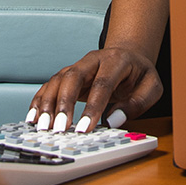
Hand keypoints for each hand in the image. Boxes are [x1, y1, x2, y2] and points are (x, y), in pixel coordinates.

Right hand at [25, 46, 162, 132]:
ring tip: (43, 127)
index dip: (93, 106)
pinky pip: (50, 84)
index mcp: (116, 60)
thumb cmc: (139, 74)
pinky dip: (40, 100)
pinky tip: (33, 117)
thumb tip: (115, 119)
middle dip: (64, 103)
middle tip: (60, 129)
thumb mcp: (152, 86)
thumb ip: (138, 102)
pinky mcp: (68, 74)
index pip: (103, 83)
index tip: (86, 128)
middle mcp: (93, 60)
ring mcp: (78, 66)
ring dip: (48, 103)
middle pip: (73, 76)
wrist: (129, 55)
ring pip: (58, 79)